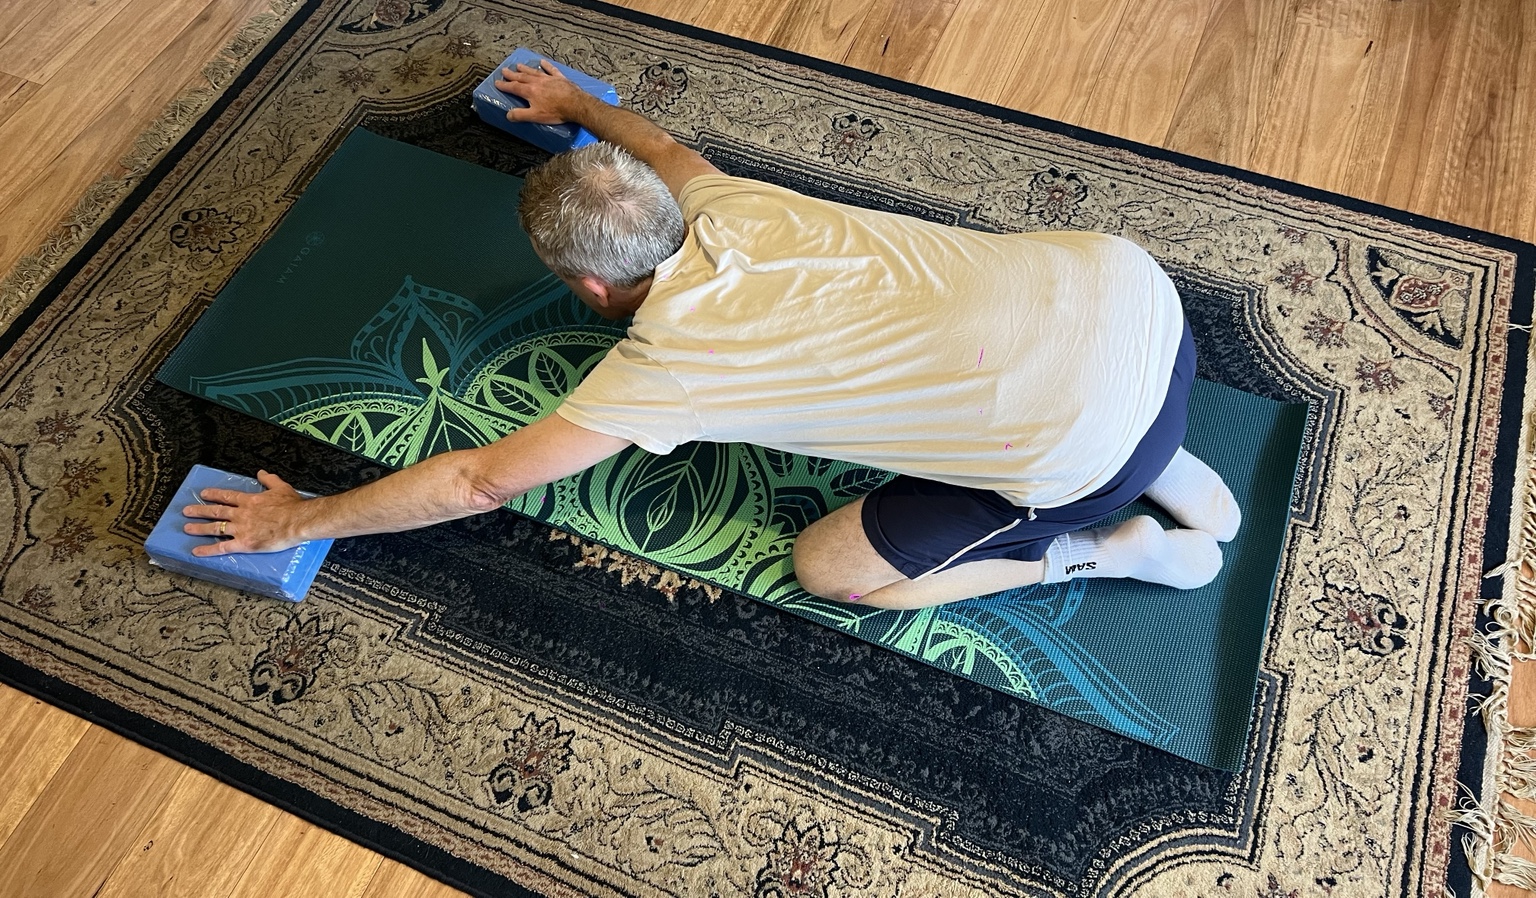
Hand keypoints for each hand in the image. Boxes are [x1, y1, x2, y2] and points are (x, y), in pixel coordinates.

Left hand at [182, 470, 311, 556]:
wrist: (297, 521)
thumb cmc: (292, 506)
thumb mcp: (281, 487)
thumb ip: (269, 480)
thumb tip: (261, 472)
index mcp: (250, 501)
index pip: (227, 496)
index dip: (214, 495)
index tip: (204, 494)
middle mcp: (241, 514)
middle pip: (216, 511)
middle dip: (200, 510)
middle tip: (187, 511)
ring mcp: (241, 529)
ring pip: (215, 528)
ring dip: (200, 528)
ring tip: (188, 528)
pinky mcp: (244, 543)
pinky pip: (222, 547)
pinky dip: (208, 549)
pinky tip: (197, 551)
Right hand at [493, 60, 588, 124]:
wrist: (575, 104)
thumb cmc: (556, 111)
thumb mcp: (535, 116)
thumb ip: (520, 115)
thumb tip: (508, 115)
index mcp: (530, 91)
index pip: (514, 87)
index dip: (504, 85)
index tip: (497, 83)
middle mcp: (537, 82)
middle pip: (522, 77)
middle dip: (512, 74)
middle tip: (504, 70)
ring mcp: (549, 79)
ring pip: (534, 72)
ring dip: (525, 69)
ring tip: (518, 65)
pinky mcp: (560, 78)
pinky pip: (551, 70)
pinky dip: (546, 65)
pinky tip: (542, 62)